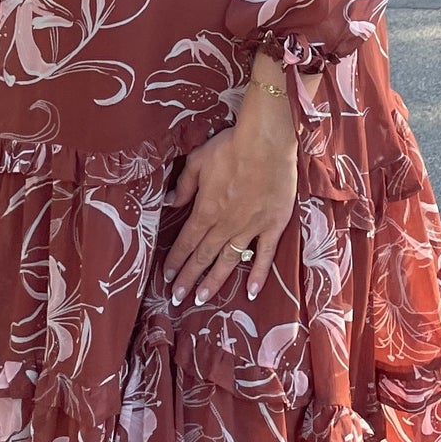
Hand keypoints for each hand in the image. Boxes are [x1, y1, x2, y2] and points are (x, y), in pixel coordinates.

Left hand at [164, 99, 297, 306]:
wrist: (267, 141)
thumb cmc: (230, 147)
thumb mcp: (198, 160)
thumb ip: (184, 185)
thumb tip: (171, 202)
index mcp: (205, 210)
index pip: (186, 242)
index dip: (175, 261)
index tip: (167, 276)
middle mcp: (225, 225)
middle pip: (203, 257)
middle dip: (188, 279)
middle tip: (177, 298)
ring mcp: (250, 228)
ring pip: (229, 261)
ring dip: (214, 281)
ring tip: (202, 300)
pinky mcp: (273, 225)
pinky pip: (265, 255)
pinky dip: (259, 275)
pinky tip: (253, 293)